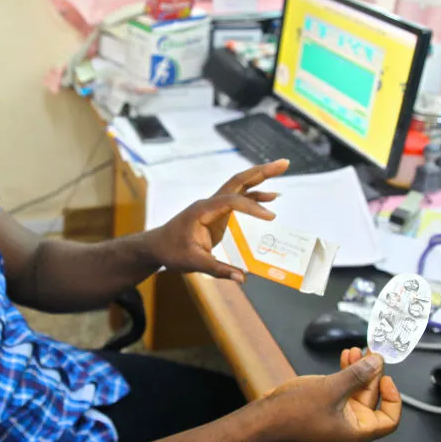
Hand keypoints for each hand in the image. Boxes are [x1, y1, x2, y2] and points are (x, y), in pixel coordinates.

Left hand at [147, 159, 289, 281]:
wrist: (156, 247)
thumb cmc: (171, 253)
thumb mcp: (193, 263)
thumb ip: (218, 269)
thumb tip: (243, 278)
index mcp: (203, 211)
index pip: (232, 201)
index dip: (252, 207)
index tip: (270, 217)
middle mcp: (209, 203)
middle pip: (238, 181)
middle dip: (261, 171)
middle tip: (284, 163)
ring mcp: (213, 206)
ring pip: (239, 186)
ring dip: (260, 177)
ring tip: (282, 168)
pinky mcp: (216, 213)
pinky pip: (238, 199)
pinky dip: (254, 196)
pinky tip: (269, 196)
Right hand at [261, 348, 400, 441]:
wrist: (268, 416)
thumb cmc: (297, 411)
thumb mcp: (332, 389)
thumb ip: (357, 374)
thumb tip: (377, 362)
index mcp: (357, 431)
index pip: (389, 420)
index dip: (393, 399)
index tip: (386, 378)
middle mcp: (351, 424)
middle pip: (372, 398)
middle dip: (372, 374)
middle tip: (372, 354)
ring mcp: (338, 414)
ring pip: (357, 389)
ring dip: (358, 369)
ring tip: (357, 350)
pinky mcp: (326, 404)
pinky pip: (343, 387)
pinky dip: (346, 372)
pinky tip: (345, 356)